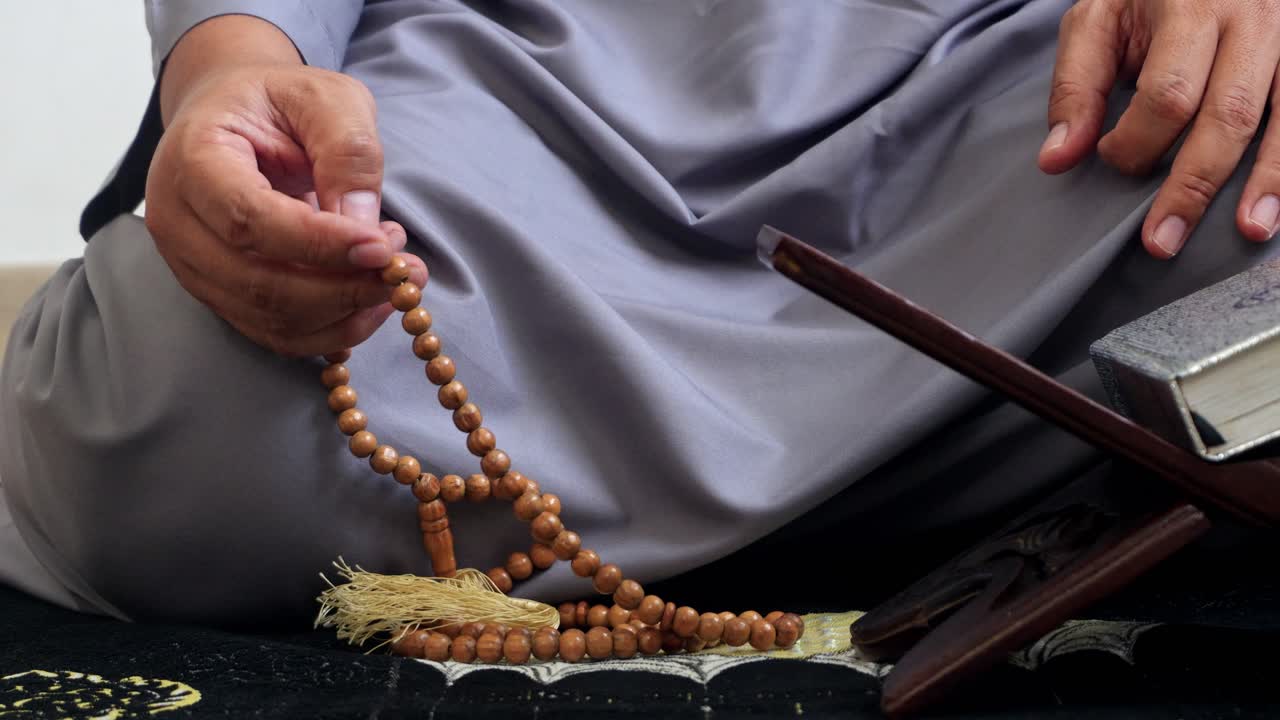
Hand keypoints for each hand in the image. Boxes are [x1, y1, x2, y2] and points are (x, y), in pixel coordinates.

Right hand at [144, 16, 426, 355]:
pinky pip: (277, 335)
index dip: (319, 244)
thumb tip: (363, 228)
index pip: (249, 220)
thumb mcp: (326, 98)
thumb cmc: (279, 103)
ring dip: (346, 310)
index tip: (382, 248)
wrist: (235, 117)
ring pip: (271, 318)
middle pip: (259, 283)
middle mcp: (178, 222)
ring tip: (393, 273)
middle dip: (344, 287)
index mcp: (193, 159)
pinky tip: (372, 302)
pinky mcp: (220, 296)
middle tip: (404, 268)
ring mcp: (193, 267)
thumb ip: (347, 151)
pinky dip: (333, 330)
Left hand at [1039, 0, 1279, 257]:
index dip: (1136, 141)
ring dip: (1268, 180)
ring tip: (1248, 231)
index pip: (1168, 93)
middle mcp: (1251, 17)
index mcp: (1192, 5)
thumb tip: (1057, 159)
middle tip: (1162, 240)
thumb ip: (1076, 88)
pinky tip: (1278, 204)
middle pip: (1228, 113)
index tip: (1110, 157)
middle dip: (1192, 184)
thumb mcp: (1097, 23)